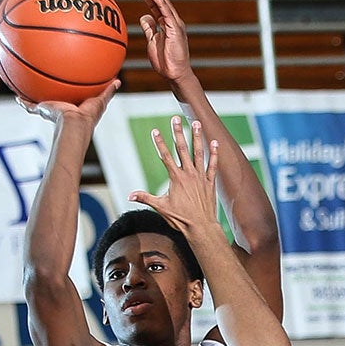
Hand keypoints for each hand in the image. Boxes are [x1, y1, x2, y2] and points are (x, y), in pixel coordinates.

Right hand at [17, 80, 119, 125]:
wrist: (74, 124)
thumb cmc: (88, 116)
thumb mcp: (100, 100)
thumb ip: (108, 91)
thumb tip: (118, 81)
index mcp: (72, 108)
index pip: (69, 100)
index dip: (67, 95)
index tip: (65, 89)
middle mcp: (60, 109)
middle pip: (53, 101)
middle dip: (49, 97)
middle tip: (45, 87)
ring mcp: (50, 111)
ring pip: (39, 103)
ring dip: (33, 98)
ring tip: (25, 90)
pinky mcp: (42, 110)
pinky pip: (29, 106)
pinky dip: (23, 102)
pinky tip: (16, 96)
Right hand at [129, 116, 218, 234]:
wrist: (201, 227)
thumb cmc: (180, 219)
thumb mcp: (161, 207)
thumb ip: (145, 198)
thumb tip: (129, 195)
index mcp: (176, 178)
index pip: (165, 156)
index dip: (159, 143)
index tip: (155, 130)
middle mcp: (189, 174)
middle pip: (182, 149)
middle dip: (178, 132)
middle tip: (175, 119)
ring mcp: (201, 177)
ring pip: (199, 152)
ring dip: (197, 137)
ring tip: (196, 122)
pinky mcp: (211, 182)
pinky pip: (213, 165)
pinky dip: (214, 154)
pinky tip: (215, 142)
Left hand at [136, 0, 192, 83]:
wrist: (174, 74)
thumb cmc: (164, 61)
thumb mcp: (152, 41)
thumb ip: (149, 29)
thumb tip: (144, 16)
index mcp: (166, 24)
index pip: (155, 7)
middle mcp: (172, 22)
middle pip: (160, 2)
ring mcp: (175, 25)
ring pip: (164, 4)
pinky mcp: (176, 29)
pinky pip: (168, 13)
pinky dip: (161, 3)